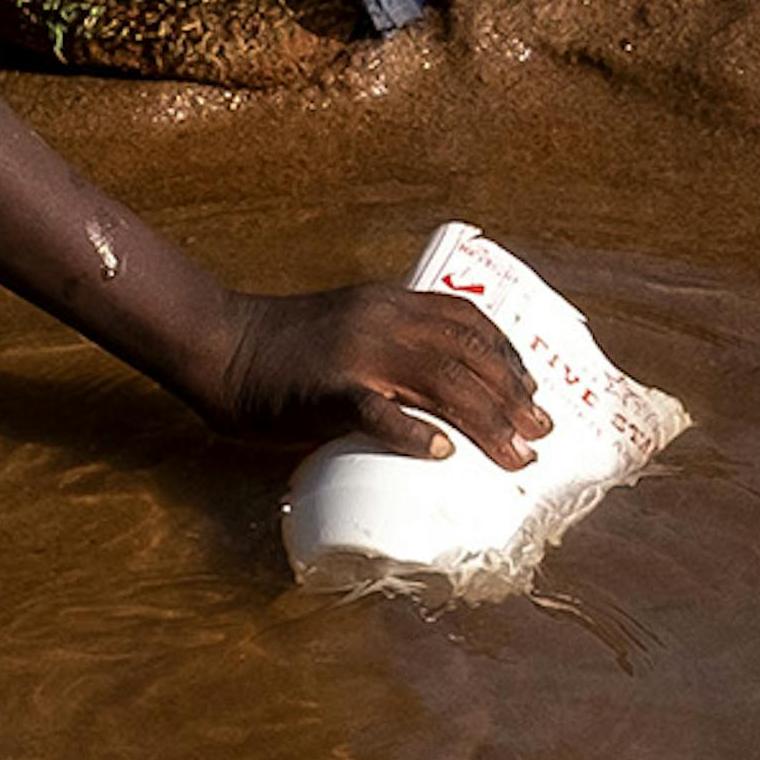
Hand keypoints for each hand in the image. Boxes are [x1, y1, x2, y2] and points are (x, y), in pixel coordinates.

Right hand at [214, 282, 546, 467]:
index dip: (508, 355)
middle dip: (512, 397)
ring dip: (487, 423)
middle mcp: (383, 321)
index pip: (468, 320)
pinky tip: (442, 453)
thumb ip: (387, 345)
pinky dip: (416, 433)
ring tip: (515, 456)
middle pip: (467, 356)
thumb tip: (434, 395)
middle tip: (540, 435)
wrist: (220, 345)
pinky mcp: (330, 391)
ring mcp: (358, 355)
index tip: (532, 390)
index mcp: (389, 303)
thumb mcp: (347, 325)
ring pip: (442, 384)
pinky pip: (381, 412)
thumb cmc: (281, 347)